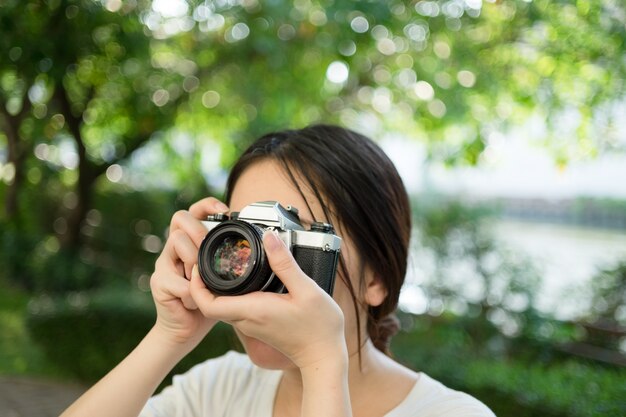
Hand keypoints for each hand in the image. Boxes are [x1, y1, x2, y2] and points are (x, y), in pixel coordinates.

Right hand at [150, 197, 228, 349]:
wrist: (187, 329)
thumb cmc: (210, 299)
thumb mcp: (226, 275)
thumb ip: (234, 259)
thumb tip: (265, 245)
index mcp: (191, 242)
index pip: (194, 212)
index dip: (207, 205)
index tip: (225, 209)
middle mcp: (174, 248)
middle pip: (180, 218)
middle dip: (199, 229)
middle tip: (210, 247)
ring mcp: (164, 264)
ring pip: (176, 241)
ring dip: (194, 259)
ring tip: (201, 277)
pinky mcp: (160, 283)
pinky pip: (177, 280)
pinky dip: (191, 292)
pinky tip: (195, 302)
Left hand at [189, 230, 346, 368]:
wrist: (323, 356)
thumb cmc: (318, 327)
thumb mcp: (307, 289)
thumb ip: (285, 263)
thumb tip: (269, 238)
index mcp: (253, 310)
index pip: (208, 304)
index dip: (196, 285)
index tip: (199, 264)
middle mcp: (247, 320)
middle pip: (210, 304)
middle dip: (201, 282)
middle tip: (206, 258)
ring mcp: (251, 325)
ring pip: (221, 307)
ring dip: (214, 289)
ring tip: (221, 265)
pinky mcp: (257, 326)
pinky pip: (234, 309)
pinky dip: (228, 295)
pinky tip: (240, 280)